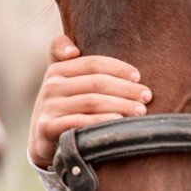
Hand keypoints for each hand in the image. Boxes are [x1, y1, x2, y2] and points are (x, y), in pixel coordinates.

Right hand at [27, 35, 151, 167]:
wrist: (43, 140)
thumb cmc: (66, 107)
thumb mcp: (67, 82)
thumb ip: (78, 64)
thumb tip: (74, 50)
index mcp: (58, 69)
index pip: (93, 63)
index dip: (118, 68)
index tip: (138, 76)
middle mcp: (51, 85)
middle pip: (96, 82)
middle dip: (126, 89)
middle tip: (146, 96)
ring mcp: (48, 106)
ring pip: (92, 101)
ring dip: (120, 105)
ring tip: (140, 111)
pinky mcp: (47, 126)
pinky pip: (80, 121)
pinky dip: (102, 120)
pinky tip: (119, 121)